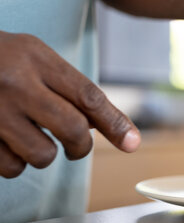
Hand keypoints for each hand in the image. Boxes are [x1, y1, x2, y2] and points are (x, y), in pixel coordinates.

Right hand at [0, 32, 140, 177]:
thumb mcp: (34, 56)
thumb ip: (69, 86)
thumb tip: (108, 125)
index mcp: (37, 58)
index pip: (88, 95)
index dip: (115, 122)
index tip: (132, 143)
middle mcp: (16, 83)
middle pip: (73, 128)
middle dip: (81, 145)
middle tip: (75, 146)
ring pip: (43, 154)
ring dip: (45, 154)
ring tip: (33, 139)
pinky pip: (10, 167)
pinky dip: (15, 163)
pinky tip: (8, 144)